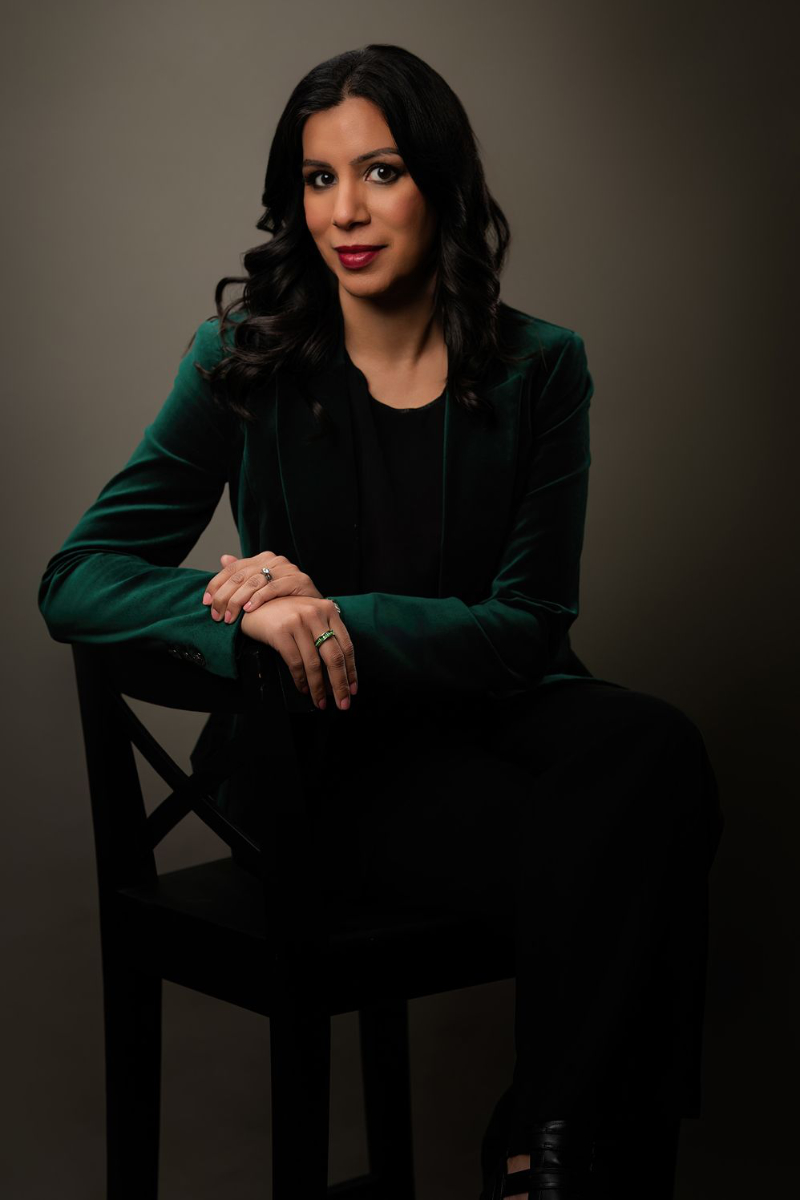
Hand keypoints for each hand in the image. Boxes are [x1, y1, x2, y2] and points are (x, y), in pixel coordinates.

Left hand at [202, 551, 323, 623]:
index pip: (232, 568)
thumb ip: (242, 574)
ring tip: (230, 618)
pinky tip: (249, 610)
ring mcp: (287, 569)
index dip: (216, 585)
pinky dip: (259, 599)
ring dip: (238, 601)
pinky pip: (273, 588)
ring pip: (254, 582)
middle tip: (216, 616)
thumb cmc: (285, 600)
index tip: (206, 602)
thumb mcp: (260, 587)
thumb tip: (223, 558)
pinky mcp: (299, 580)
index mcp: (262, 558)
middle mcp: (274, 560)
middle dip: (224, 597)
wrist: (315, 610)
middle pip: (240, 576)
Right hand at [240, 596, 356, 709]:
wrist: (254, 606)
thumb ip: (325, 634)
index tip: (353, 689)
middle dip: (340, 685)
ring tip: (320, 702)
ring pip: (314, 664)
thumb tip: (338, 673)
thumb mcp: (310, 616)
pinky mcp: (280, 632)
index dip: (351, 671)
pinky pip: (295, 663)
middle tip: (343, 703)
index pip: (346, 646)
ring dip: (318, 688)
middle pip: (334, 657)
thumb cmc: (286, 615)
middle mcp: (315, 614)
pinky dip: (301, 680)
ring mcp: (298, 622)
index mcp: (328, 610)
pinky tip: (303, 689)